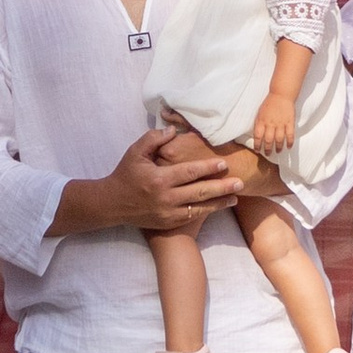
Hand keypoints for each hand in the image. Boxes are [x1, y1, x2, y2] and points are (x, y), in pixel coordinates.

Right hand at [108, 124, 237, 232]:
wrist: (113, 204)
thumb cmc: (126, 174)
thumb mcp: (135, 152)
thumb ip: (153, 139)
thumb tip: (173, 130)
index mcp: (158, 179)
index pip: (189, 172)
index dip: (208, 168)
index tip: (224, 164)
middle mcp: (165, 198)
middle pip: (199, 192)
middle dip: (221, 187)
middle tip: (239, 182)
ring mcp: (167, 213)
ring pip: (199, 207)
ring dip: (219, 202)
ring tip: (236, 197)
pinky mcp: (168, 222)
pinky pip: (191, 216)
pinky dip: (207, 211)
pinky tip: (219, 206)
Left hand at [250, 94, 296, 162]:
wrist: (281, 94)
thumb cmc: (269, 103)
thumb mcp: (260, 113)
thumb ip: (259, 124)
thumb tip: (258, 135)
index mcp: (261, 121)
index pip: (258, 136)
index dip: (257, 145)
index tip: (257, 151)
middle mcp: (271, 124)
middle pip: (268, 140)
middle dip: (268, 149)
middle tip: (268, 154)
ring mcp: (281, 123)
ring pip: (279, 139)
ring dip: (278, 147)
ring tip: (278, 151)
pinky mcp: (290, 122)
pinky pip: (290, 135)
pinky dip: (289, 142)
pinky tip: (288, 147)